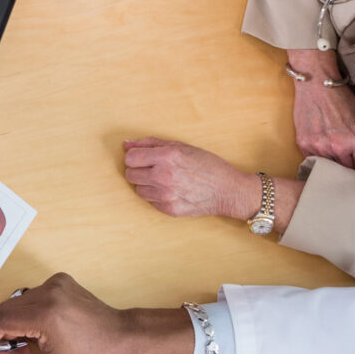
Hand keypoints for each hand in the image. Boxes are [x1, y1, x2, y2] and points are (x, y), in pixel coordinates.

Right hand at [0, 273, 172, 353]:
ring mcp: (56, 284)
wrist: (123, 339)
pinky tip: (43, 327)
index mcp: (46, 316)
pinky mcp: (61, 281)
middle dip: (0, 330)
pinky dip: (30, 310)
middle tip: (5, 350)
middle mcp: (49, 294)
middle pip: (6, 308)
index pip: (2, 321)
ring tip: (29, 341)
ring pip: (18, 301)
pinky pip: (32, 295)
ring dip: (15, 320)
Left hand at [121, 137, 259, 220]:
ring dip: (147, 184)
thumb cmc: (207, 164)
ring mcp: (166, 195)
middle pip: (130, 174)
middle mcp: (164, 176)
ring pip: (138, 189)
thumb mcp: (182, 146)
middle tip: (155, 169)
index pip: (130, 158)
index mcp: (167, 157)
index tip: (143, 158)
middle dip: (139, 170)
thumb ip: (151, 143)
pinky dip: (157, 196)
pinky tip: (172, 191)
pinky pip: (150, 201)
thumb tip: (126, 144)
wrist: (228, 190)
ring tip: (165, 180)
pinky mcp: (169, 209)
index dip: (136, 157)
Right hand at [288, 50, 354, 173]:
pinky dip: (318, 156)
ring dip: (333, 162)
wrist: (315, 83)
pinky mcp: (304, 143)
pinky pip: (314, 159)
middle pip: (347, 170)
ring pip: (330, 166)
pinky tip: (321, 148)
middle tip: (350, 161)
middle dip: (350, 166)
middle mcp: (338, 147)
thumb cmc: (339, 97)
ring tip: (334, 154)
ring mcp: (319, 146)